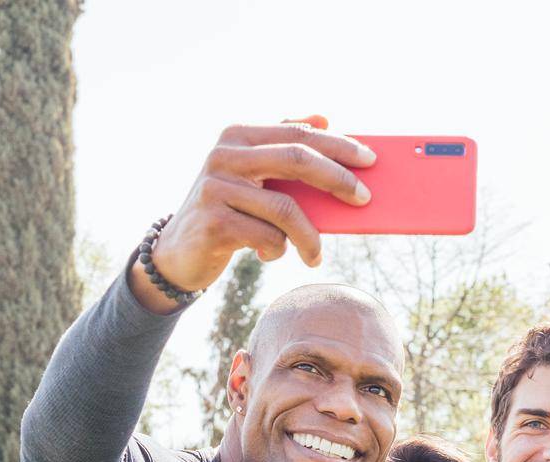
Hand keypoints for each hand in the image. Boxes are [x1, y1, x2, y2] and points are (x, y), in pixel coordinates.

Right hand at [131, 116, 375, 307]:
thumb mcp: (251, 173)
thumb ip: (281, 144)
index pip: (298, 134)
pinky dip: (279, 250)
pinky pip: (268, 237)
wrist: (179, 252)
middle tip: (364, 200)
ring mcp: (217, 186)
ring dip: (310, 237)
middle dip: (338, 179)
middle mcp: (224, 154)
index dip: (338, 145)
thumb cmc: (228, 209)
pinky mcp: (214, 221)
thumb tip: (324, 117)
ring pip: (286, 209)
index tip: (371, 159)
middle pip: (297, 159)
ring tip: (315, 255)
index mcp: (237, 136)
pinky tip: (270, 255)